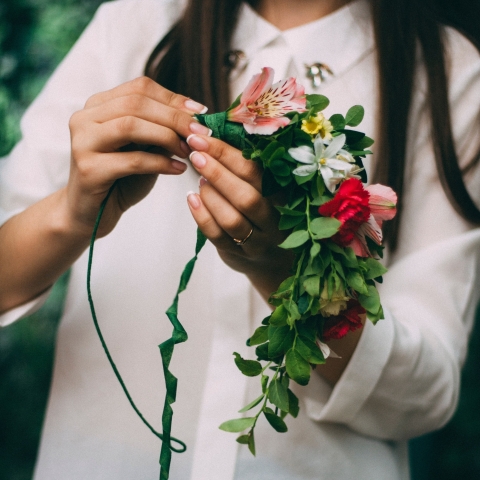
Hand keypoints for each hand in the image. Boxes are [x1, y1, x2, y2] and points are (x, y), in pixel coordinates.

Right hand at [64, 76, 211, 237]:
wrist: (91, 214)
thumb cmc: (121, 180)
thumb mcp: (144, 148)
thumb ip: (161, 129)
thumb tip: (196, 115)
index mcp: (98, 105)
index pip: (140, 88)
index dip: (174, 99)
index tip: (201, 113)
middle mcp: (85, 118)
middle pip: (136, 103)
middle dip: (175, 118)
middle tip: (201, 134)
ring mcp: (83, 143)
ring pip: (130, 126)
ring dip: (167, 137)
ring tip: (189, 151)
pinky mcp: (88, 169)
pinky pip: (132, 160)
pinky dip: (160, 163)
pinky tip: (178, 169)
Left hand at [185, 134, 294, 299]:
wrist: (270, 257)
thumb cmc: (262, 211)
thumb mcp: (264, 188)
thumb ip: (247, 166)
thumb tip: (213, 130)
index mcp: (282, 196)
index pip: (257, 172)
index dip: (227, 153)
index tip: (201, 136)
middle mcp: (274, 221)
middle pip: (247, 198)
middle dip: (217, 173)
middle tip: (195, 154)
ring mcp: (257, 242)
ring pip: (232, 220)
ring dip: (211, 196)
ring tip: (199, 179)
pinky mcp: (238, 255)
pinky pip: (217, 237)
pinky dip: (202, 216)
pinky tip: (192, 199)